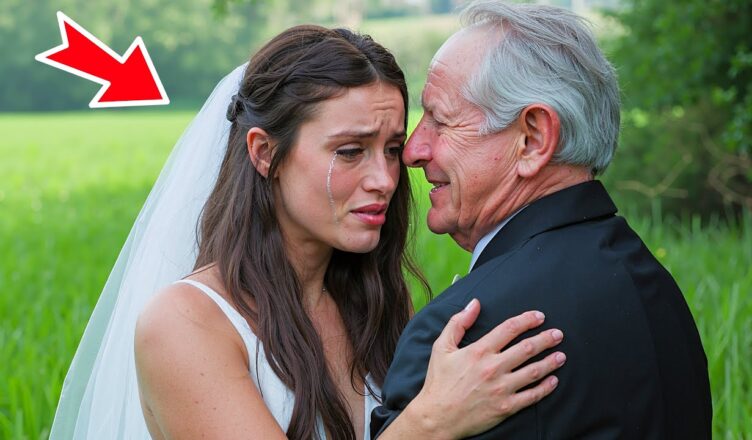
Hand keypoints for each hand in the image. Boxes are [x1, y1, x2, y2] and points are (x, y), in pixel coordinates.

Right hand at [407, 299, 564, 438]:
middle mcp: (493, 368)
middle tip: (558, 334)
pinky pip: (532, 396)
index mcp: (479, 351)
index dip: (527, 320)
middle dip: (546, 339)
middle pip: (527, 348)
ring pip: (534, 371)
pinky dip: (546, 387)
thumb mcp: (441, 347)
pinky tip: (553, 380)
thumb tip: (474, 303)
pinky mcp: (506, 407)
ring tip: (561, 355)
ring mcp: (501, 388)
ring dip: (551, 361)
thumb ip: (458, 322)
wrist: (437, 417)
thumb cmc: (439, 382)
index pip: (509, 329)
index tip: (539, 316)